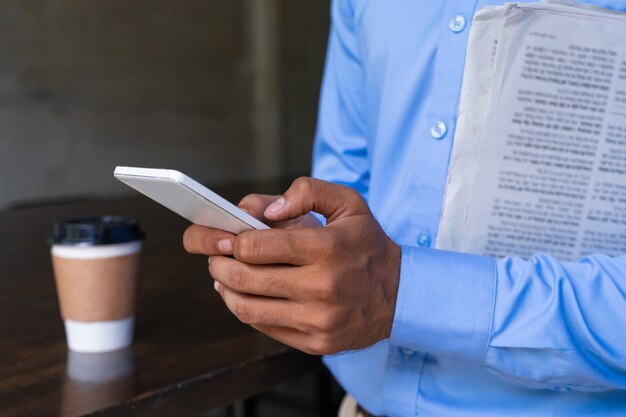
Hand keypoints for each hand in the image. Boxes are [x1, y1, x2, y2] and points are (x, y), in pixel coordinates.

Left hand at [202, 177, 401, 354]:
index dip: (233, 240)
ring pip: (247, 308)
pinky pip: (264, 327)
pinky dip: (246, 309)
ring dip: (225, 289)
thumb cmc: (367, 245)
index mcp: (326, 248)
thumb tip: (266, 211)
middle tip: (216, 256)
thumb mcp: (348, 203)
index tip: (229, 236)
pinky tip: (245, 295)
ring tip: (224, 276)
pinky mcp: (315, 342)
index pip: (256, 246)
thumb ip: (307, 192)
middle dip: (219, 264)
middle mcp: (321, 287)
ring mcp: (317, 320)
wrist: (402, 296)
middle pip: (245, 278)